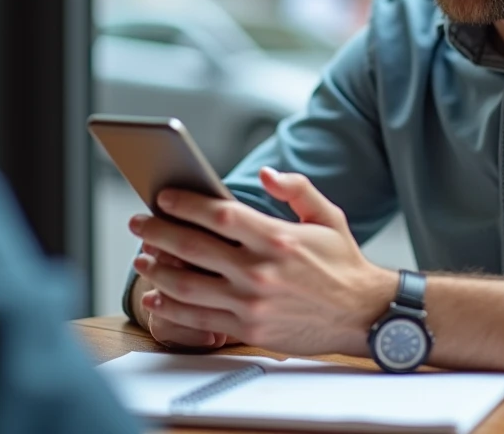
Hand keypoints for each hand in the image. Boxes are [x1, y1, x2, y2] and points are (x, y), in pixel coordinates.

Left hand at [129, 167, 397, 356]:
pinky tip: (155, 297)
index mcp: (277, 238)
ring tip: (141, 257)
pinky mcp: (249, 329)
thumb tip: (265, 174)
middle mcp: (260, 271)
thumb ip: (297, 189)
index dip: (185, 204)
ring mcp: (251, 303)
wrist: (364, 315)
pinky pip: (198, 319)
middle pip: (193, 247)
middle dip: (158, 232)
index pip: (218, 214)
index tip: (163, 197)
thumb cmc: (343, 264)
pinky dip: (171, 308)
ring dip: (157, 269)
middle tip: (139, 223)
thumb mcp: (328, 216)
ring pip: (188, 285)